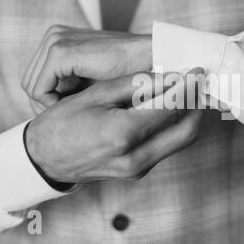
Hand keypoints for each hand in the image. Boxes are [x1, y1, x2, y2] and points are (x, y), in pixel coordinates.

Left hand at [22, 25, 151, 112]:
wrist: (152, 58)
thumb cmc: (128, 73)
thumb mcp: (91, 80)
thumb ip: (69, 87)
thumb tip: (47, 111)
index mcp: (59, 39)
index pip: (35, 77)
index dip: (48, 102)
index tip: (68, 115)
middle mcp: (53, 35)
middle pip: (29, 82)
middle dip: (47, 105)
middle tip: (70, 118)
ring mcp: (55, 41)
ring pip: (31, 87)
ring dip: (51, 105)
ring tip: (77, 112)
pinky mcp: (61, 52)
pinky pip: (39, 89)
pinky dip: (52, 104)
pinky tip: (76, 107)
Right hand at [25, 71, 201, 182]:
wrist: (45, 160)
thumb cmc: (62, 124)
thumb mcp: (96, 96)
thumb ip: (135, 85)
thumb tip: (168, 76)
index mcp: (124, 134)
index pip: (171, 106)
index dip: (188, 86)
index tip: (197, 71)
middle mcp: (136, 157)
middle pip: (188, 129)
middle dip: (197, 104)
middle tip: (197, 83)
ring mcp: (138, 169)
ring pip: (181, 140)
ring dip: (188, 115)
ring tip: (185, 92)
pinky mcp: (138, 172)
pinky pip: (167, 147)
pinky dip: (174, 127)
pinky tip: (168, 109)